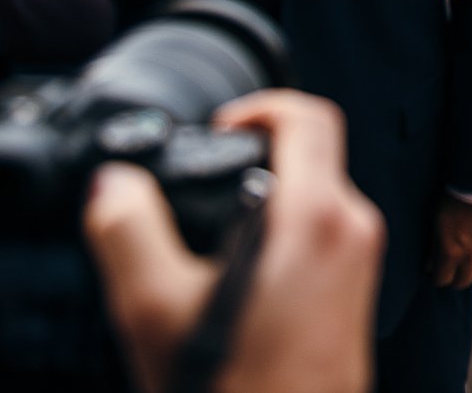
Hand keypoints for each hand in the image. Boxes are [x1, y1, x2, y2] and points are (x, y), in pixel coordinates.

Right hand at [84, 91, 384, 392]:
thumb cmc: (239, 391)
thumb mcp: (155, 311)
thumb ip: (127, 232)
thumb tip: (113, 185)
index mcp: (317, 218)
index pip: (307, 116)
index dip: (256, 107)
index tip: (217, 127)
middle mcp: (352, 233)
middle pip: (309, 158)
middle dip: (249, 162)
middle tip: (197, 188)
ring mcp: (358, 268)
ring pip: (310, 202)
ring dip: (259, 205)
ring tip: (201, 245)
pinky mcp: (352, 301)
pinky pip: (316, 242)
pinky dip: (275, 241)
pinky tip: (227, 284)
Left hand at [430, 196, 471, 288]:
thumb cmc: (455, 197)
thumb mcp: (436, 222)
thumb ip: (433, 246)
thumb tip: (429, 264)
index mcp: (450, 252)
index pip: (442, 280)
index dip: (438, 277)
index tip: (437, 271)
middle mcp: (470, 256)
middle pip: (463, 282)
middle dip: (455, 277)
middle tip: (453, 268)